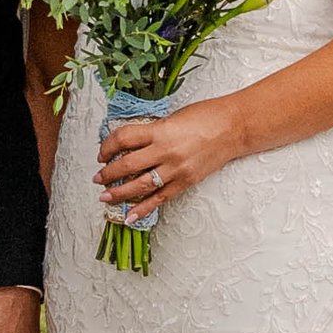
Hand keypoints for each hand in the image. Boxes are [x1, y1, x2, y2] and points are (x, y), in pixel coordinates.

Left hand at [97, 96, 242, 223]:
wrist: (234, 128)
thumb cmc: (206, 116)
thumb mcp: (173, 118)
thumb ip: (152, 131)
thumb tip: (130, 144)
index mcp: (160, 130)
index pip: (123, 139)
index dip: (107, 147)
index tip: (102, 153)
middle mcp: (166, 151)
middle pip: (127, 165)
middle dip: (108, 173)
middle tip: (98, 178)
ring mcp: (176, 169)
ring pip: (140, 185)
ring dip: (119, 193)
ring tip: (105, 196)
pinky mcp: (186, 181)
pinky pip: (160, 198)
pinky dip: (144, 208)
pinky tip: (130, 216)